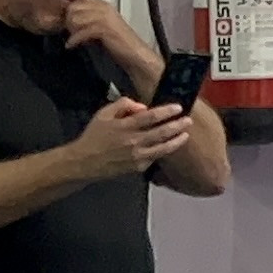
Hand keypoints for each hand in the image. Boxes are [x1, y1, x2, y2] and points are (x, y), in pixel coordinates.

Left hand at [63, 0, 161, 91]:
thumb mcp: (100, 26)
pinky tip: (71, 45)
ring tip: (71, 37)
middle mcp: (104, 7)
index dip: (67, 6)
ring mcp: (105, 17)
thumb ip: (87, 18)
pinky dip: (75, 39)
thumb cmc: (118, 43)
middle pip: (74, 5)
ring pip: (76, 16)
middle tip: (67, 31)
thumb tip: (67, 16)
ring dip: (70, 28)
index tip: (62, 18)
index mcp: (103, 4)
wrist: (135, 55)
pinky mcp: (105, 29)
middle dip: (67, 18)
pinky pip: (82, 30)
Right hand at [66, 97, 191, 179]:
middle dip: (177, 126)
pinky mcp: (138, 167)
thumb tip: (142, 106)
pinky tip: (169, 146)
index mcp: (125, 127)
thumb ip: (123, 105)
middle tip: (188, 120)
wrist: (84, 162)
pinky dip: (163, 151)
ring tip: (185, 135)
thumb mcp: (103, 114)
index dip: (166, 111)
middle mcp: (133, 142)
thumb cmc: (94, 137)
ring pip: (163, 148)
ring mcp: (137, 156)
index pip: (151, 116)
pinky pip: (155, 157)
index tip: (177, 108)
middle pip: (161, 132)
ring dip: (176, 141)